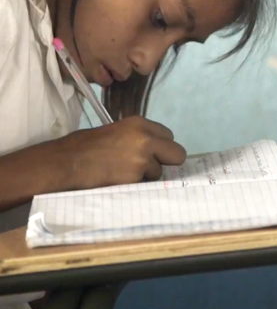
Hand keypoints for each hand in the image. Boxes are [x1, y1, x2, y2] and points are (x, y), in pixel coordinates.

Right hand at [60, 116, 186, 189]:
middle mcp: (146, 138)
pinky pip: (146, 184)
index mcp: (140, 123)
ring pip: (160, 172)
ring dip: (147, 176)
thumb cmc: (85, 146)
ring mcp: (143, 158)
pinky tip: (119, 180)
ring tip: (123, 173)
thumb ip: (137, 138)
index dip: (161, 147)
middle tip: (149, 167)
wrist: (67, 162)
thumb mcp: (116, 132)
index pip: (169, 135)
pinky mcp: (136, 176)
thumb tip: (154, 149)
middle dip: (166, 162)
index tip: (152, 154)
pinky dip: (136, 185)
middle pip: (177, 153)